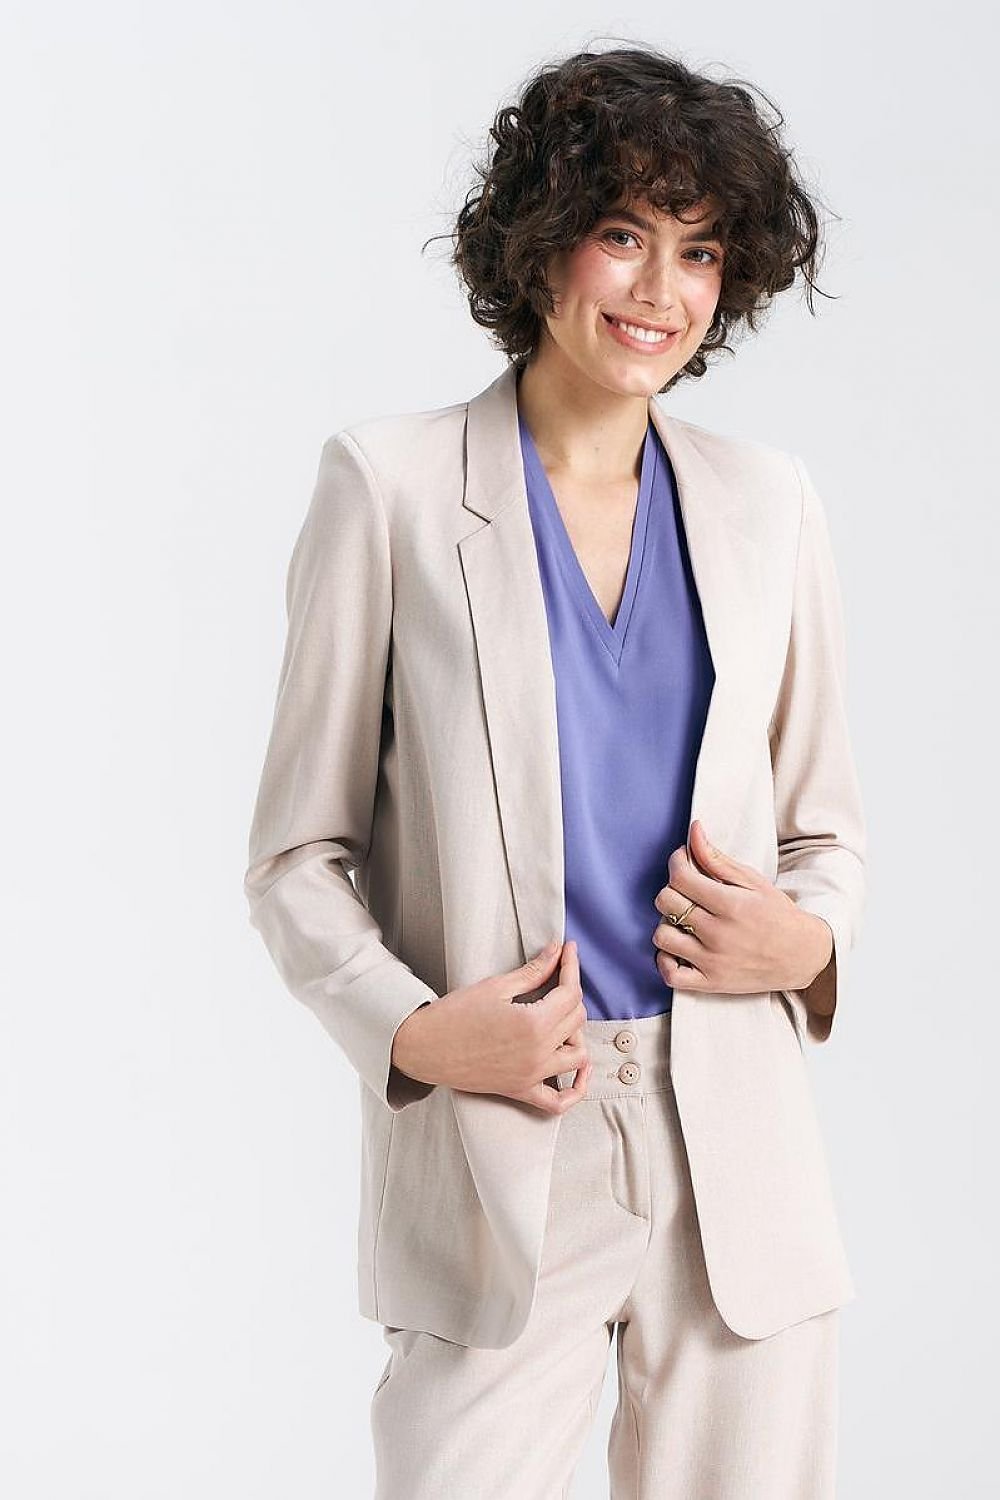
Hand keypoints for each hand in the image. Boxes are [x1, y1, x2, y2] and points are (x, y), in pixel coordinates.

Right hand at [390, 940, 591, 1114]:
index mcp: (533, 1023)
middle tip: (557, 976)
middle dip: (571, 993)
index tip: (568, 951)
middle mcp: (538, 1053)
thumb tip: (556, 952)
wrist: (424, 1047)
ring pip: (578, 1055)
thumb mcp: (496, 987)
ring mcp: (531, 1075)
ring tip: (560, 1017)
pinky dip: (576, 1089)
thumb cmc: (454, 1015)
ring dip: (576, 1034)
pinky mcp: (521, 1090)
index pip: (570, 992)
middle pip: (576, 1020)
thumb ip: (533, 971)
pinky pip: (559, 1101)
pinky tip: (579, 1071)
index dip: (571, 966)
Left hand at [651, 819, 833, 994]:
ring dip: (668, 923)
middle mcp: (718, 934)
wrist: (802, 955)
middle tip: (686, 891)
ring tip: (684, 920)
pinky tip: (678, 948)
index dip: (676, 864)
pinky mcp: (711, 983)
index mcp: (730, 905)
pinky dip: (666, 960)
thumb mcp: (753, 881)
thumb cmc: (778, 915)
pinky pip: (671, 975)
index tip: (683, 862)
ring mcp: (712, 961)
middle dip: (672, 890)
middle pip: (666, 903)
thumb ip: (717, 858)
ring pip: (662, 936)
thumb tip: (694, 831)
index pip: (680, 878)